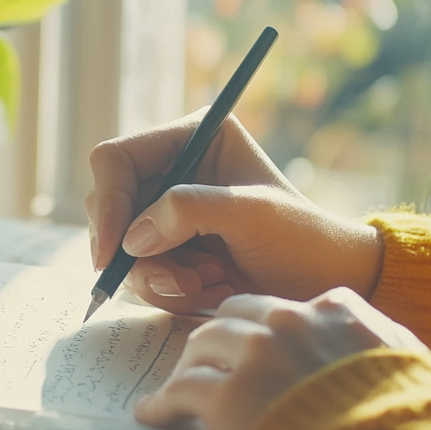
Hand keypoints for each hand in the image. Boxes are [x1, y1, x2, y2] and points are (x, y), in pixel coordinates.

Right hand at [85, 111, 383, 314]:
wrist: (322, 283)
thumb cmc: (302, 239)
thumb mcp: (250, 214)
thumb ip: (187, 211)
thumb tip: (131, 238)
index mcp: (191, 138)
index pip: (116, 160)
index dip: (108, 202)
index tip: (114, 251)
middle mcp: (171, 171)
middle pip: (109, 208)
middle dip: (140, 252)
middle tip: (182, 279)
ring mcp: (165, 213)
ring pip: (121, 249)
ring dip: (160, 277)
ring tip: (210, 284)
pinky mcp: (166, 250)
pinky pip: (139, 273)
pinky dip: (168, 291)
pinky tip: (210, 289)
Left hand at [134, 288, 428, 429]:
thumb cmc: (411, 419)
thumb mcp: (410, 363)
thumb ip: (384, 342)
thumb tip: (387, 346)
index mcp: (334, 309)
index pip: (281, 306)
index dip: (262, 326)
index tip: (254, 341)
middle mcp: (289, 321)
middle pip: (232, 314)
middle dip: (218, 337)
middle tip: (206, 361)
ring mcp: (254, 355)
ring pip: (200, 343)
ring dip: (188, 365)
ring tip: (177, 386)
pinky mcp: (227, 396)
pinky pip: (180, 391)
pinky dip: (163, 403)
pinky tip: (153, 414)